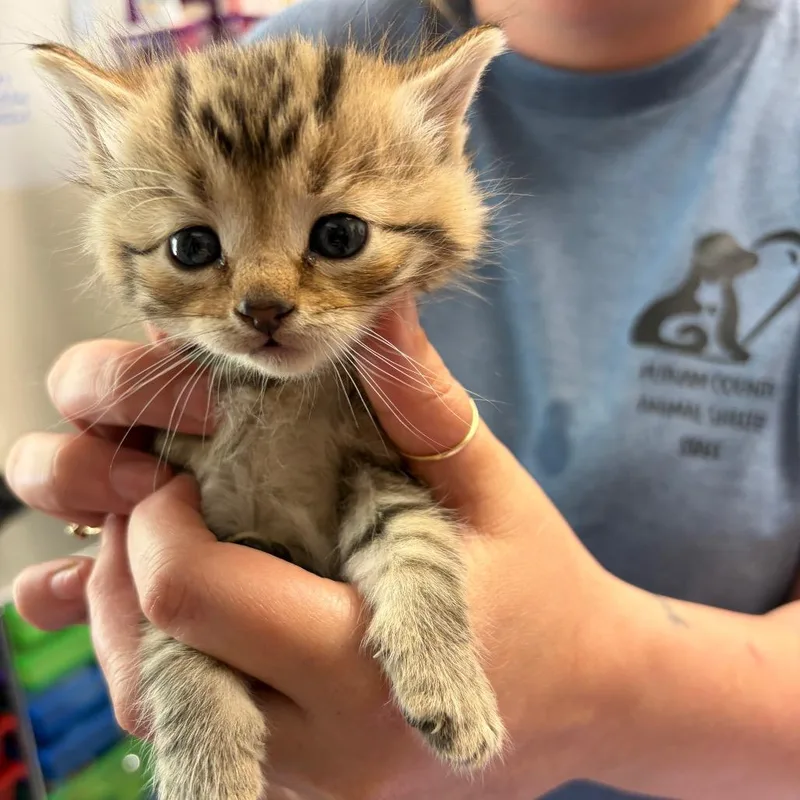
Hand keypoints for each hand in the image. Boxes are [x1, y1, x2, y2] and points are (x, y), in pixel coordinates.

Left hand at [8, 297, 634, 798]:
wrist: (588, 698)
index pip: (195, 596)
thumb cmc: (544, 584)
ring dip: (135, 615)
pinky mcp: (305, 786)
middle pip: (150, 661)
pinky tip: (194, 605)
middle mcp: (323, 745)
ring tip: (169, 544)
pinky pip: (193, 731)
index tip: (180, 469)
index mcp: (367, 667)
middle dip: (129, 562)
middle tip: (160, 499)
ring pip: (156, 708)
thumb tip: (377, 308)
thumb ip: (425, 405)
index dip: (158, 518)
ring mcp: (309, 779)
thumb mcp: (491, 487)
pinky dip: (170, 659)